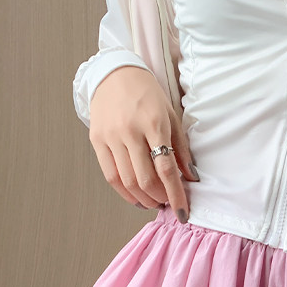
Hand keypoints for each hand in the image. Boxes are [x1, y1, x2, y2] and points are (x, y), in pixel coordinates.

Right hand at [88, 66, 197, 220]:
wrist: (114, 74)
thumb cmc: (147, 94)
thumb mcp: (171, 115)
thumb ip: (181, 148)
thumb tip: (190, 178)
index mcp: (153, 123)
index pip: (166, 169)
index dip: (176, 195)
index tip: (183, 213)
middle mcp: (130, 131)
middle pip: (145, 179)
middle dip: (159, 198)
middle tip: (167, 202)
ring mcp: (111, 136)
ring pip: (127, 181)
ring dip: (143, 198)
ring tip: (154, 200)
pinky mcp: (96, 140)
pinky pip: (110, 175)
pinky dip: (124, 192)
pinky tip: (136, 197)